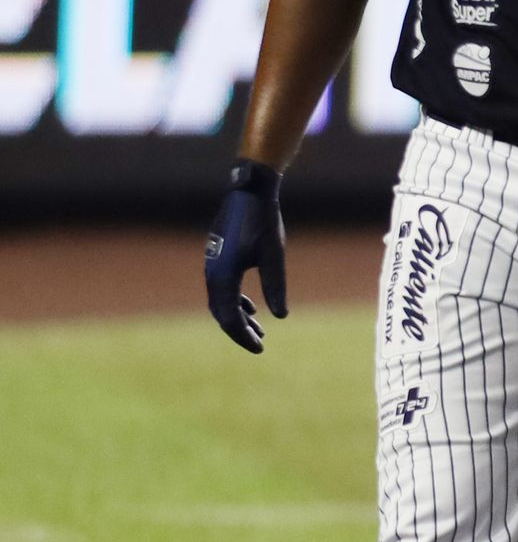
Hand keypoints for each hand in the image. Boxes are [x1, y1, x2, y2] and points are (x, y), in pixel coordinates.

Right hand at [204, 160, 287, 354]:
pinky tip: (252, 308)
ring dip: (238, 316)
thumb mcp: (274, 255)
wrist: (248, 192)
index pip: (229, 317)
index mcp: (223, 275)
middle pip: (221, 313)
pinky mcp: (218, 256)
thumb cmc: (263, 222)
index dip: (243, 336)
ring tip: (259, 330)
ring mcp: (213, 264)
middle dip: (239, 330)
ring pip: (221, 300)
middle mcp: (212, 272)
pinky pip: (223, 287)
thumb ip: (275, 286)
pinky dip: (236, 301)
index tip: (259, 349)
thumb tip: (281, 315)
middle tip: (259, 345)